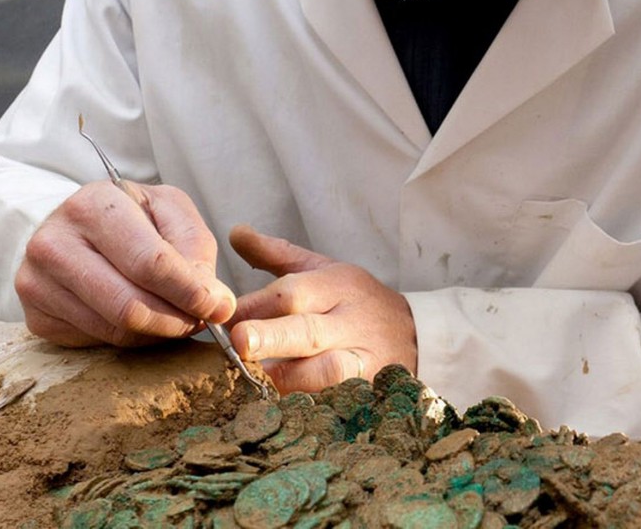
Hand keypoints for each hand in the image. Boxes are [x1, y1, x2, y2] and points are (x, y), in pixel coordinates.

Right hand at [16, 181, 235, 346]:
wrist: (71, 229)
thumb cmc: (130, 218)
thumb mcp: (168, 212)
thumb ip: (195, 249)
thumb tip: (216, 301)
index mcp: (92, 205)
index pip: (149, 262)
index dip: (189, 291)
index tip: (218, 307)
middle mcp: (53, 242)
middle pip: (129, 305)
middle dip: (176, 319)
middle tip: (201, 320)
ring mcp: (36, 282)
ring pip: (114, 329)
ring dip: (157, 332)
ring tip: (175, 318)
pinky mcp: (34, 316)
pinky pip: (95, 341)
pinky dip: (129, 338)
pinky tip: (140, 320)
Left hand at [227, 224, 416, 391]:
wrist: (418, 334)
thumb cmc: (355, 300)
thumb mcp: (323, 269)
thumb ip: (277, 254)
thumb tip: (235, 232)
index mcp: (335, 285)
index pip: (292, 293)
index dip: (255, 306)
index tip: (222, 317)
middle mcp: (349, 321)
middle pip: (308, 329)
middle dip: (273, 336)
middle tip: (240, 342)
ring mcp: (363, 358)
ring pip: (329, 369)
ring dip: (293, 377)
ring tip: (261, 381)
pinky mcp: (371, 389)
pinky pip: (343, 399)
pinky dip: (317, 404)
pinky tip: (289, 409)